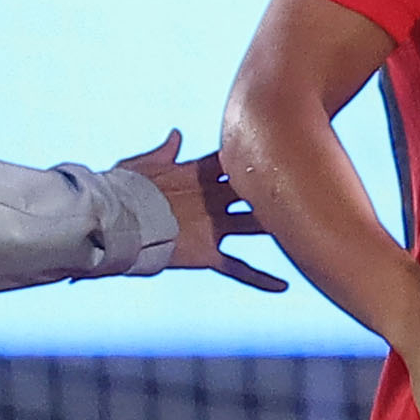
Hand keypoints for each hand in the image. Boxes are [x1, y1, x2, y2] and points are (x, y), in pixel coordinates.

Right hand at [121, 132, 288, 290]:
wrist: (112, 218)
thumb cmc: (121, 188)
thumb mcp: (143, 163)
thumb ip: (166, 150)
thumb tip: (177, 133)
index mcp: (198, 174)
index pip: (234, 162)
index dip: (254, 158)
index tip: (276, 151)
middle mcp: (213, 199)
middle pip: (256, 192)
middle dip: (276, 191)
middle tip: (301, 189)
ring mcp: (214, 226)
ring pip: (256, 226)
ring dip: (279, 228)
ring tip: (306, 232)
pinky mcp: (208, 253)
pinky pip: (240, 268)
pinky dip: (261, 279)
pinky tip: (284, 286)